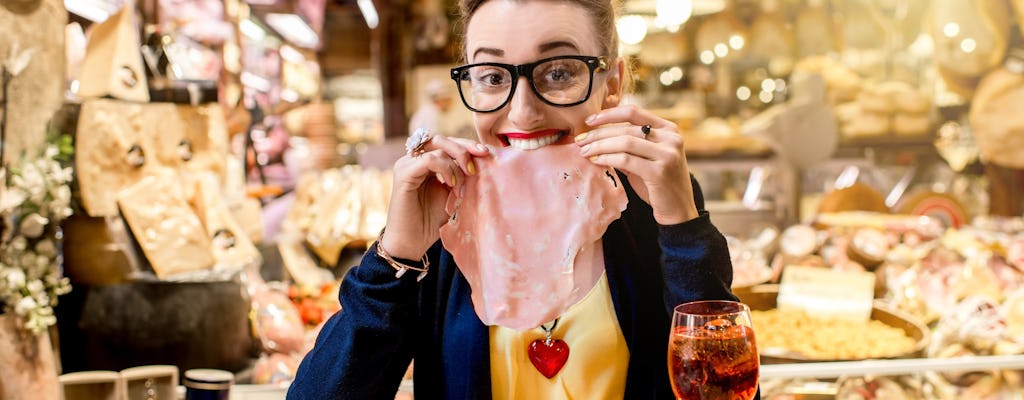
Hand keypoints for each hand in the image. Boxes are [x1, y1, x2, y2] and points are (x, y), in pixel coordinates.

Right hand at [380, 135, 489, 259]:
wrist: (412, 242)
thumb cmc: (431, 221)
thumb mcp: (452, 193)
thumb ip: (461, 176)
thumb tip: (481, 161)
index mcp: (424, 162)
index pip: (447, 143)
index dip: (466, 145)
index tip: (485, 153)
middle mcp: (414, 159)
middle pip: (442, 140)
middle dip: (464, 148)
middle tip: (478, 161)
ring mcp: (407, 164)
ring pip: (437, 147)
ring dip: (456, 165)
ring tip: (460, 186)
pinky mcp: (403, 173)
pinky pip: (429, 159)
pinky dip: (445, 169)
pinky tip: (451, 185)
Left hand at [575, 105, 698, 224]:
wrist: (678, 211)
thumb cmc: (657, 184)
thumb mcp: (644, 159)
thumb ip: (627, 146)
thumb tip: (595, 137)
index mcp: (668, 129)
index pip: (633, 112)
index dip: (608, 114)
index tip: (588, 122)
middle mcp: (671, 138)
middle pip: (626, 128)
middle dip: (598, 134)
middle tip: (580, 141)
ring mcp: (667, 154)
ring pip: (625, 142)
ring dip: (600, 146)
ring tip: (584, 152)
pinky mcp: (659, 172)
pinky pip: (626, 160)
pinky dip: (607, 159)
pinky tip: (596, 161)